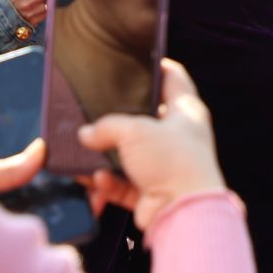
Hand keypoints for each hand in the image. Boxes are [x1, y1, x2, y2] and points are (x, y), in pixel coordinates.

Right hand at [76, 59, 226, 229]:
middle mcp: (179, 138)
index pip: (174, 79)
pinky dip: (109, 183)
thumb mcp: (136, 131)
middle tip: (97, 113)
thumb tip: (87, 133)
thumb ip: (108, 126)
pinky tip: (97, 179)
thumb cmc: (173, 162)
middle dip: (120, 120)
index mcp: (186, 112)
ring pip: (131, 155)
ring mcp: (166, 166)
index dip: (156, 66)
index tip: (137, 60)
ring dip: (107, 156)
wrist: (182, 211)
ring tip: (87, 150)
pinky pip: (124, 183)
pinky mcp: (152, 192)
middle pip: (146, 121)